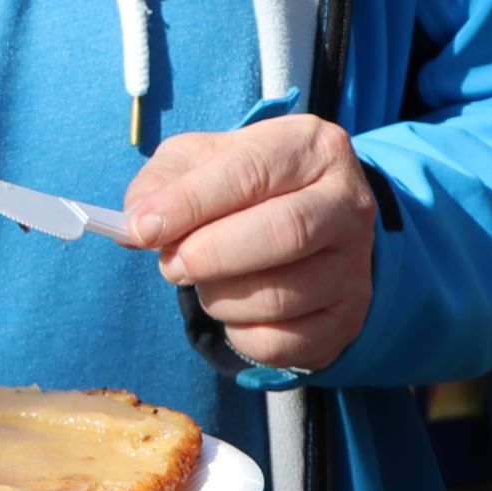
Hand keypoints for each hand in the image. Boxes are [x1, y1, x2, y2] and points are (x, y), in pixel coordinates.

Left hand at [121, 117, 378, 370]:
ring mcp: (354, 265)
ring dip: (219, 298)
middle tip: (170, 264)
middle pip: (283, 233)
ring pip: (279, 296)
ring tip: (204, 283)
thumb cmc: (247, 187)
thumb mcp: (203, 161)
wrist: (311, 228)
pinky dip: (241, 335)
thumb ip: (164, 182)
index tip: (142, 228)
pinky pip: (283, 343)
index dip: (190, 203)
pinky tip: (235, 312)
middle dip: (210, 255)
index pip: (250, 172)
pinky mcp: (347, 318)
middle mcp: (348, 203)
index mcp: (312, 148)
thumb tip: (137, 225)